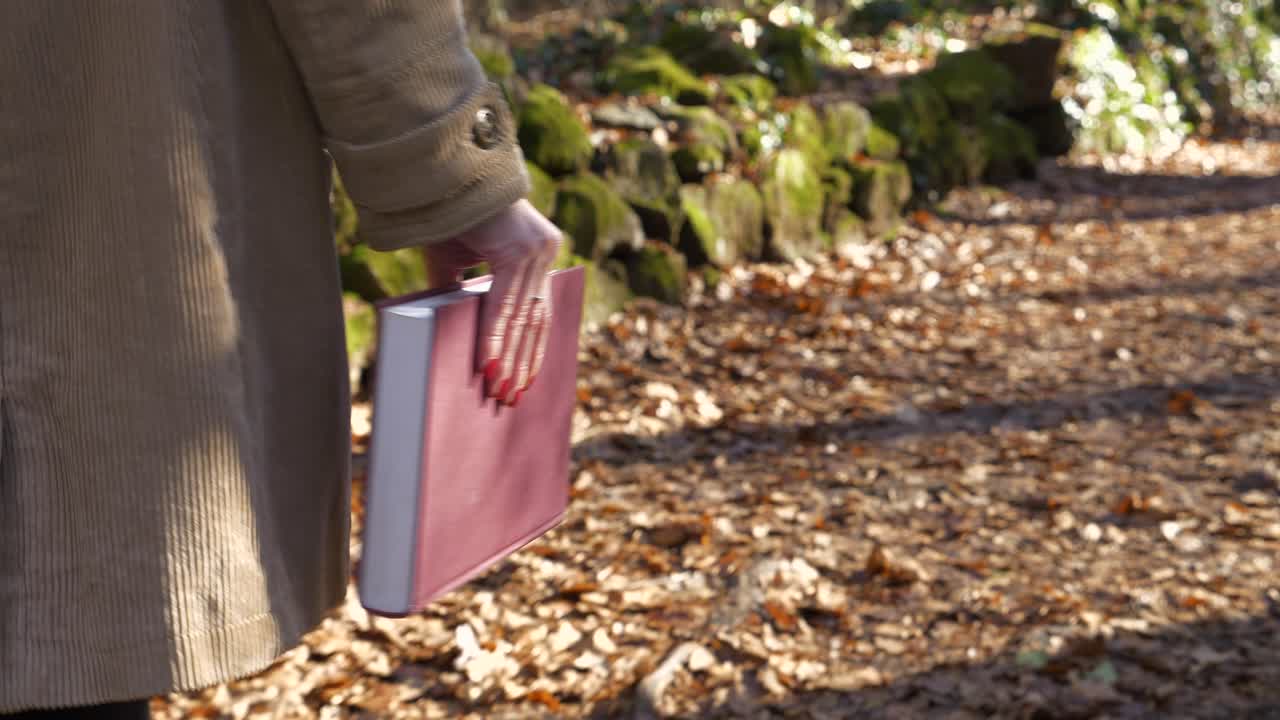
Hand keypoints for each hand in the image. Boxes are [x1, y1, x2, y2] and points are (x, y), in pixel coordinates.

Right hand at [423, 199, 561, 405]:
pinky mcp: (520, 250)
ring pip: (522, 317)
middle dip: (521, 362)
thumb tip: (453, 327)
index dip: (531, 349)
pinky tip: (488, 363)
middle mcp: (544, 253)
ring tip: (499, 388)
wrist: (441, 179)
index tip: (524, 380)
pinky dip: (494, 336)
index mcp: (536, 255)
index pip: (539, 311)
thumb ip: (460, 292)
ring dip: (508, 357)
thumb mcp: (453, 262)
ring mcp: (537, 250)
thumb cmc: (447, 217)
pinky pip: (504, 304)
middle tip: (510, 397)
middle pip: (535, 320)